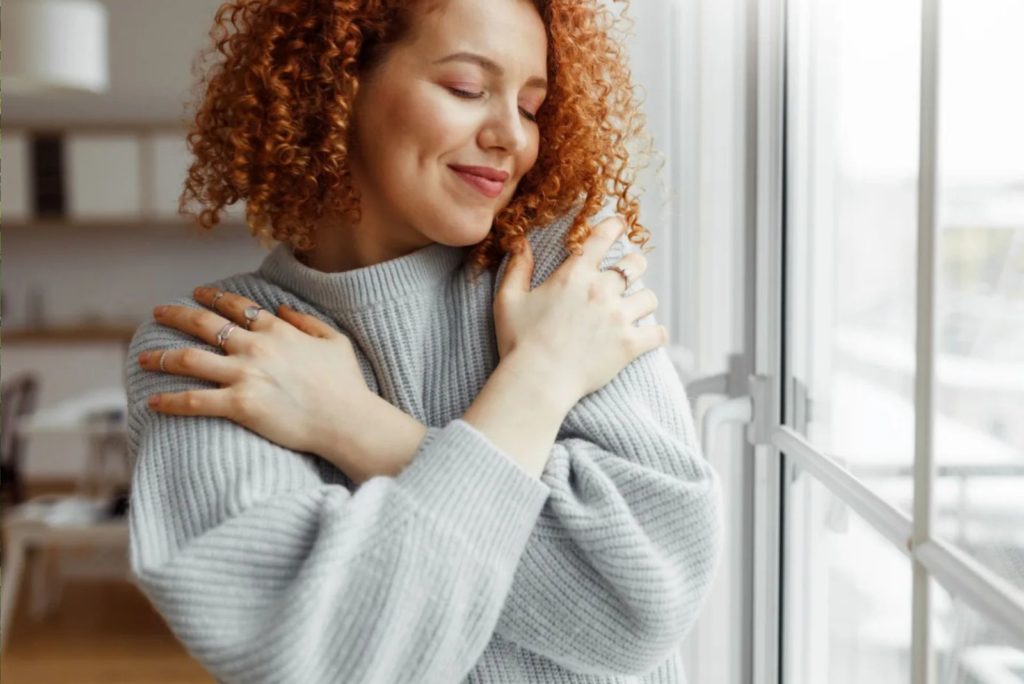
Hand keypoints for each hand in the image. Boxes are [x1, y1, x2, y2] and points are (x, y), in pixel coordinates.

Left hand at [139, 288, 370, 466]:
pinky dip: (170, 402)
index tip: (197, 293)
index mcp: (278, 330)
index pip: (237, 306)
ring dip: (162, 357)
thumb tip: (280, 308)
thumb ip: (307, 321)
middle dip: (177, 315)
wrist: (347, 420)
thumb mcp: (335, 341)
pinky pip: (194, 401)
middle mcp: (256, 347)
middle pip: (204, 324)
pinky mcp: (239, 405)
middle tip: (158, 312)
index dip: (213, 297)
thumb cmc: (347, 384)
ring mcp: (245, 375)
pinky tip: (152, 402)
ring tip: (143, 358)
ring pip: (190, 360)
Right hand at [493, 216, 666, 404]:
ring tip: (636, 308)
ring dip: (643, 301)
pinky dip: (656, 335)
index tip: (620, 224)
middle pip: (635, 264)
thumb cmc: (519, 341)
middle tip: (629, 273)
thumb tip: (521, 242)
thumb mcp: (508, 299)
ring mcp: (618, 317)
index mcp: (574, 274)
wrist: (537, 380)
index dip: (615, 226)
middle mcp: (601, 290)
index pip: (602, 237)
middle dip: (634, 265)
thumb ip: (518, 268)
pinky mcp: (629, 344)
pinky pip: (657, 333)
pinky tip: (651, 336)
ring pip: (649, 297)